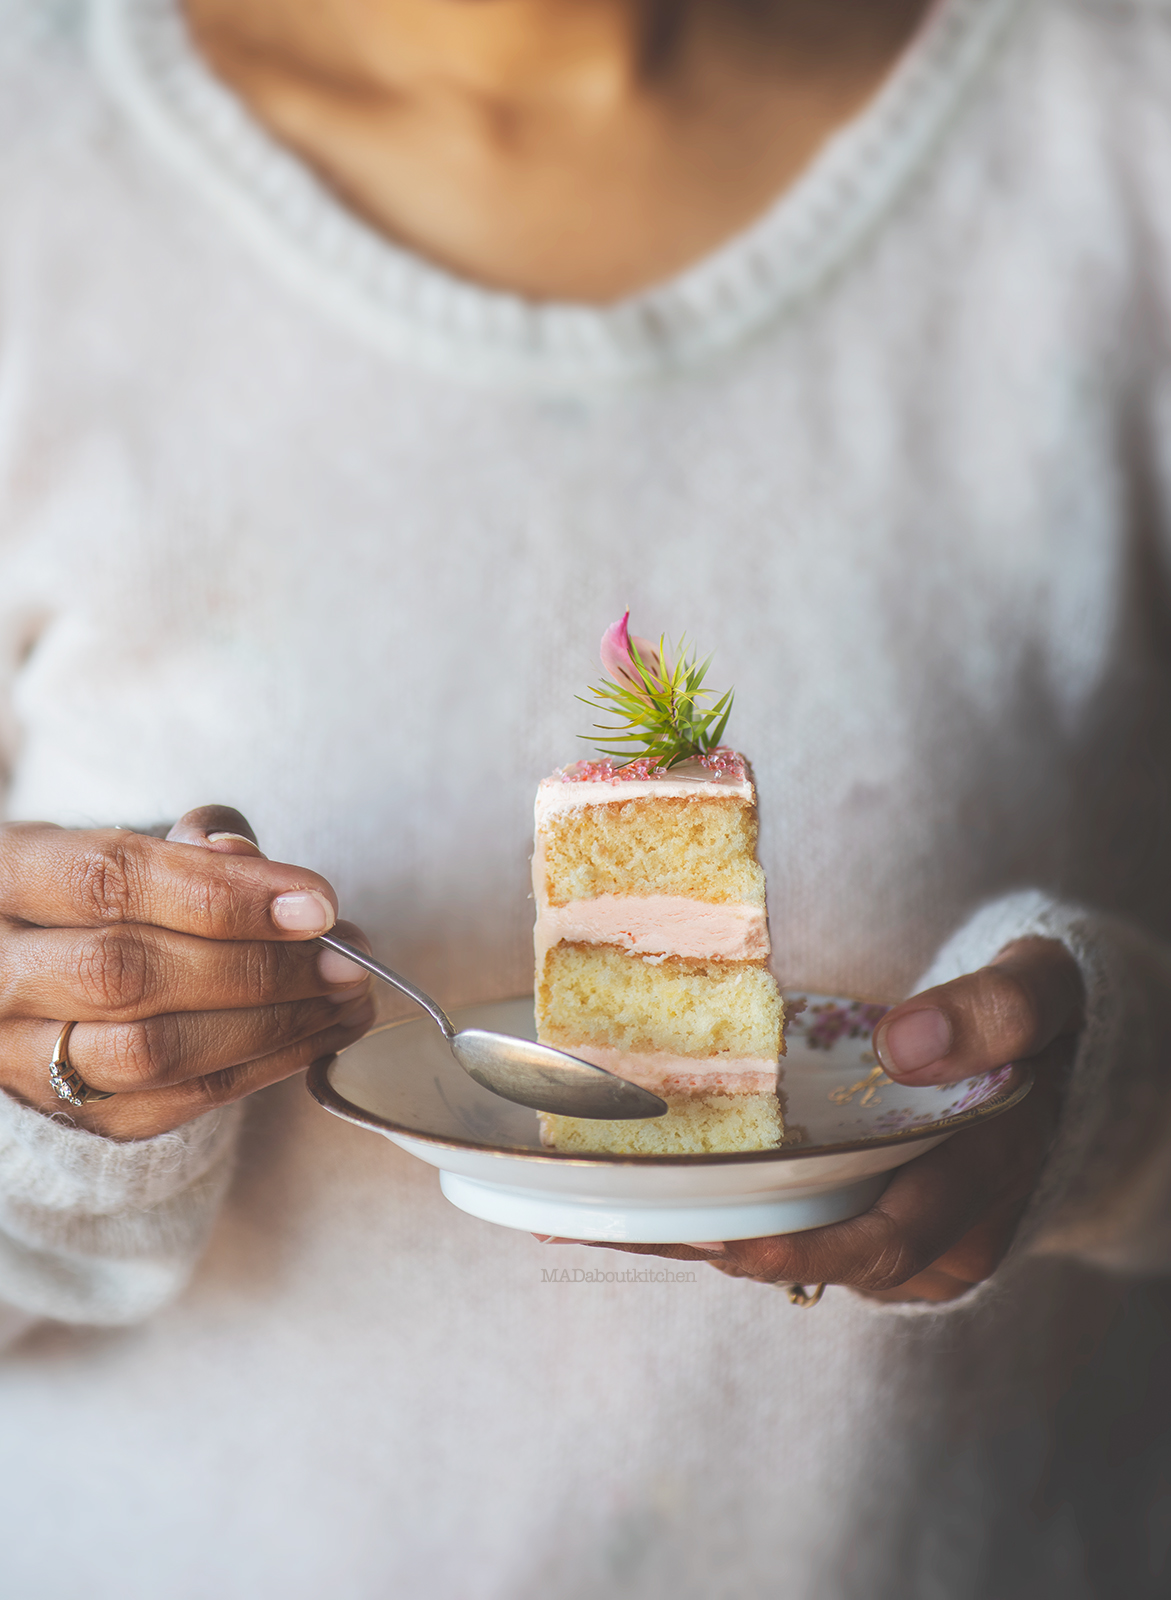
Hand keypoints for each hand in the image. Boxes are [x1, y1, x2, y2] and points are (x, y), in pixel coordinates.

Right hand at [0, 804, 374, 1139]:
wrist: (30, 975)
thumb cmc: (97, 896)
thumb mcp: (122, 843)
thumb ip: (190, 846)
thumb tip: (243, 855)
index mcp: (3, 878)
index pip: (109, 881)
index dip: (222, 893)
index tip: (317, 901)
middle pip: (128, 974)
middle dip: (257, 965)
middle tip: (346, 954)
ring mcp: (18, 1055)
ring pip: (149, 1053)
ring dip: (271, 1024)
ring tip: (346, 994)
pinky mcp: (66, 1113)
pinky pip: (172, 1103)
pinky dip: (260, 1068)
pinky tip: (319, 1033)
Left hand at [561, 939, 1083, 1302]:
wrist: (1059, 1052)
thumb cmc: (1041, 1016)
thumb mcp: (1038, 991)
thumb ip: (992, 1010)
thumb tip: (906, 1045)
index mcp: (983, 1181)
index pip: (886, 1241)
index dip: (800, 1250)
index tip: (717, 1240)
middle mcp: (945, 1232)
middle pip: (822, 1260)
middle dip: (718, 1248)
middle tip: (616, 1226)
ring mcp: (910, 1236)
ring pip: (803, 1253)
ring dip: (708, 1239)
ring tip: (602, 1217)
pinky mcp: (877, 1218)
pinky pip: (803, 1232)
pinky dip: (731, 1220)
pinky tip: (652, 1199)